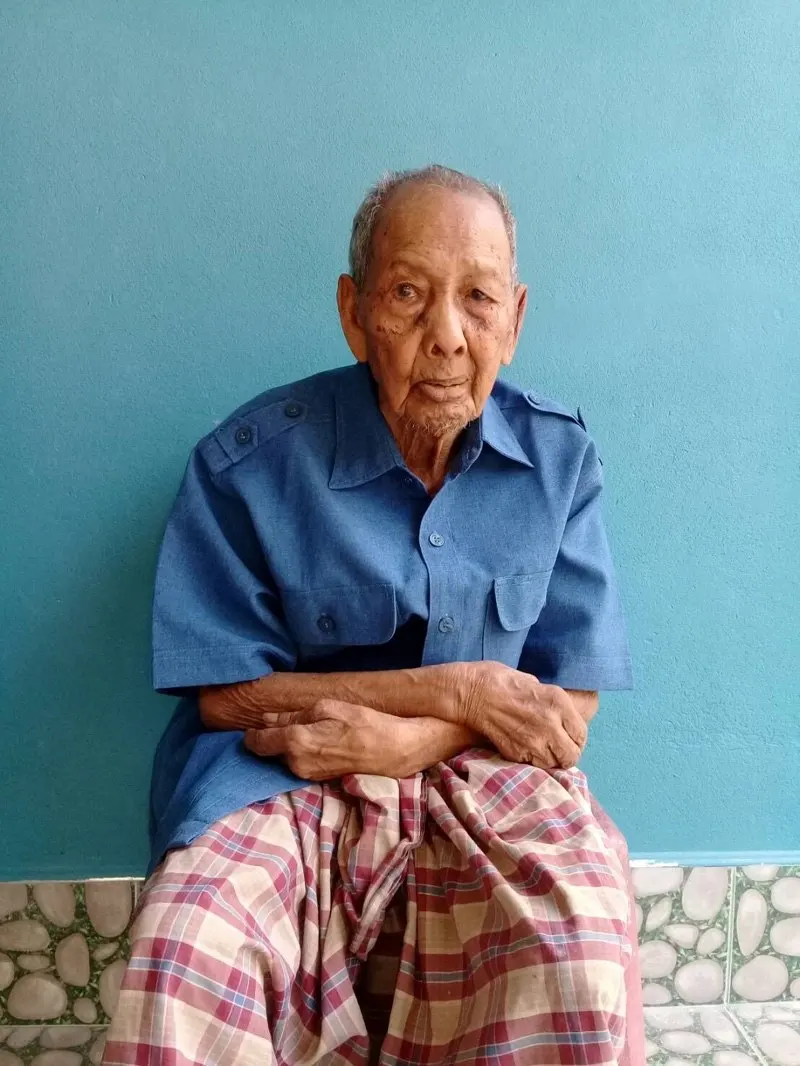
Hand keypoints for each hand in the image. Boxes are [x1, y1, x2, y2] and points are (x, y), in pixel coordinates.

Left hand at [243, 699, 416, 779]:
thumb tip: (267, 719)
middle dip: (272, 738)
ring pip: (285, 757)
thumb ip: (293, 715)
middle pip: (270, 751)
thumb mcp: (327, 707)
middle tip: (288, 721)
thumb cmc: (362, 723)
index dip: (251, 732)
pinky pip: (300, 764)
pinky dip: (303, 753)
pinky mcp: (319, 780)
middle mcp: (295, 764)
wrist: (393, 749)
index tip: (256, 723)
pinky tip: (320, 741)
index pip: (256, 742)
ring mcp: (307, 775)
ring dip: (289, 746)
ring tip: (309, 730)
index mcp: (294, 743)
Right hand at [461, 662, 587, 768]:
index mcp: (558, 703)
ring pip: (552, 764)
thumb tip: (560, 718)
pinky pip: (532, 765)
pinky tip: (523, 747)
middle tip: (558, 748)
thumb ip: (551, 704)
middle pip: (571, 756)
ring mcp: (532, 741)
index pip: (581, 734)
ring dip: (549, 759)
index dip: (577, 738)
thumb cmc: (501, 680)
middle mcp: (550, 724)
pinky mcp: (515, 753)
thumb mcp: (535, 682)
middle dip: (566, 754)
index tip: (569, 737)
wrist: (472, 692)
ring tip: (540, 748)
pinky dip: (530, 760)